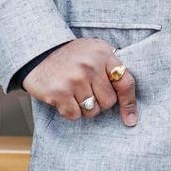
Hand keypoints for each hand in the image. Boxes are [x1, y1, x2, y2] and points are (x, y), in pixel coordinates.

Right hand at [23, 38, 138, 126]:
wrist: (39, 52)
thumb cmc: (71, 55)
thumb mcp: (95, 51)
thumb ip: (111, 67)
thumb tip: (127, 97)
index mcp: (104, 54)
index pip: (126, 83)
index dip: (129, 103)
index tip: (130, 119)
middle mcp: (91, 66)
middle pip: (109, 102)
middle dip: (100, 102)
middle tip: (88, 91)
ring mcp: (75, 79)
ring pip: (92, 111)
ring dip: (85, 108)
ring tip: (75, 93)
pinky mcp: (60, 92)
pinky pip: (75, 115)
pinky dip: (70, 111)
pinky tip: (64, 98)